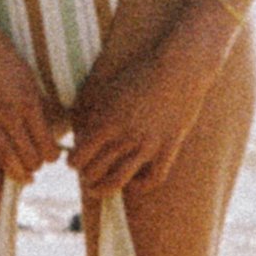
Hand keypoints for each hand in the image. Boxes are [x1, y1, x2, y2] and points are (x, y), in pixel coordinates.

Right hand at [0, 8, 62, 182]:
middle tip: (34, 166)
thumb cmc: (2, 54)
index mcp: (29, 102)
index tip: (50, 157)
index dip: (51, 157)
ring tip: (20, 174)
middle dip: (34, 166)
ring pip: (4, 159)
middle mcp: (8, 113)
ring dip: (15, 172)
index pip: (46, 146)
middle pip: (28, 158)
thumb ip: (35, 106)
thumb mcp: (27, 78)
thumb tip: (45, 135)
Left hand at [66, 28, 217, 195]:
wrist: (182, 66)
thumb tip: (80, 135)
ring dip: (103, 188)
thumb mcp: (110, 90)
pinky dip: (139, 186)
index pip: (80, 156)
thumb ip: (94, 114)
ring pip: (119, 181)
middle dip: (86, 175)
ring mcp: (148, 145)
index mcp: (106, 121)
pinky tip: (132, 181)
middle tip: (85, 174)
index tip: (73, 161)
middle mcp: (125, 137)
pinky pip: (152, 179)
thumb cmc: (142, 72)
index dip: (73, 162)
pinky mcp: (169, 148)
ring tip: (98, 188)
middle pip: (95, 171)